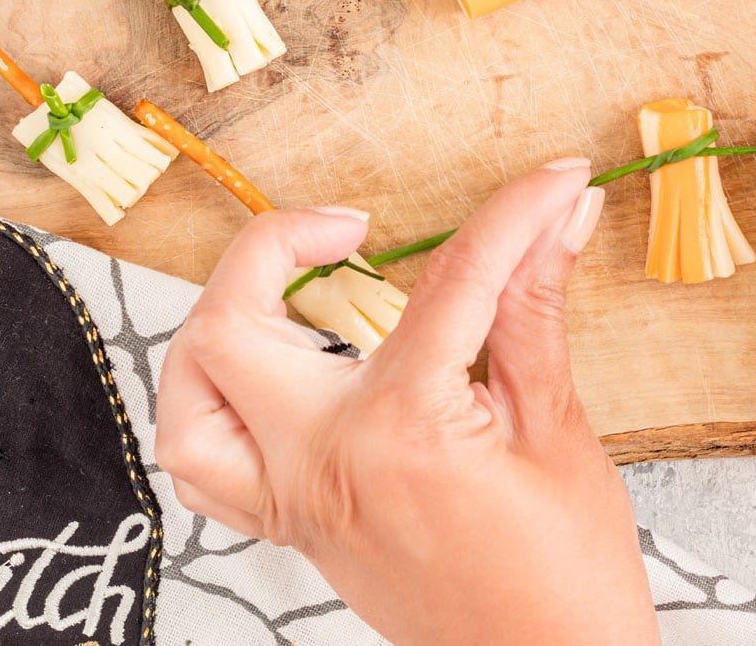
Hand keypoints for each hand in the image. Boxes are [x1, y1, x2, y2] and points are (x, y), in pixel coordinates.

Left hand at [155, 161, 657, 644]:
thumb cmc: (568, 575)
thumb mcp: (558, 430)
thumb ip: (536, 311)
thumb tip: (556, 220)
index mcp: (400, 431)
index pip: (451, 282)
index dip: (512, 214)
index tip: (551, 180)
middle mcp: (322, 464)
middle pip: (234, 323)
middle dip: (279, 244)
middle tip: (355, 230)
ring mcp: (296, 502)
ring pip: (187, 399)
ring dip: (220, 324)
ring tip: (291, 295)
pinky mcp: (295, 528)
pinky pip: (204, 467)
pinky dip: (211, 406)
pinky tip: (268, 379)